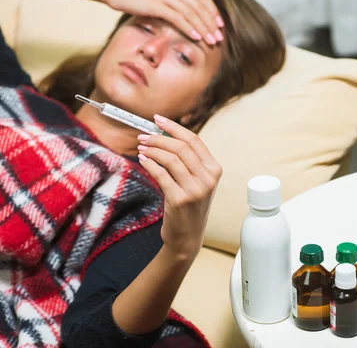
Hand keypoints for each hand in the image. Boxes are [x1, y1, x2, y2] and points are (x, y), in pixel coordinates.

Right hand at [104, 0, 224, 45]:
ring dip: (203, 28)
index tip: (220, 25)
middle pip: (199, 6)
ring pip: (190, 13)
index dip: (212, 11)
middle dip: (211, 23)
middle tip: (219, 37)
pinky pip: (177, 18)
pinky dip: (188, 28)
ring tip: (211, 41)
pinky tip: (196, 37)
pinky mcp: (157, 5)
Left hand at [136, 115, 221, 259]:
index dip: (174, 127)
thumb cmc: (189, 206)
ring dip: (152, 150)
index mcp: (214, 169)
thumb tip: (163, 134)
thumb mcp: (196, 181)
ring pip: (170, 159)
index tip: (157, 119)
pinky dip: (149, 164)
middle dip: (159, 138)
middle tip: (143, 136)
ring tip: (141, 148)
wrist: (187, 237)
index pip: (194, 140)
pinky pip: (161, 174)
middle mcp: (208, 179)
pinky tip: (142, 160)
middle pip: (181, 147)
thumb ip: (188, 160)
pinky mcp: (180, 200)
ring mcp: (195, 190)